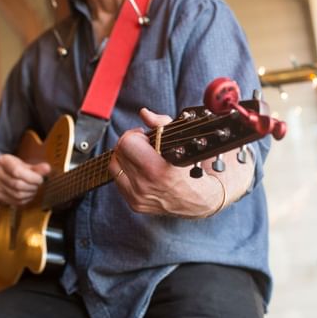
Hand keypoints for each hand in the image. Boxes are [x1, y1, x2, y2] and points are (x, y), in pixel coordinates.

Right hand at [0, 154, 50, 206]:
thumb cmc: (13, 167)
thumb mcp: (24, 164)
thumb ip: (36, 168)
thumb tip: (47, 169)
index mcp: (3, 161)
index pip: (17, 171)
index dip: (32, 177)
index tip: (40, 179)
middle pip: (17, 184)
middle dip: (32, 186)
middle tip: (38, 184)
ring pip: (17, 195)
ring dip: (30, 193)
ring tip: (34, 189)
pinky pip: (16, 201)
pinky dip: (26, 199)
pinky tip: (29, 194)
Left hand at [109, 108, 226, 217]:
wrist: (202, 199)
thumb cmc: (194, 168)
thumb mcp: (183, 141)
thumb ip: (162, 124)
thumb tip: (145, 114)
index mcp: (157, 170)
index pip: (127, 143)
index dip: (136, 135)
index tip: (146, 137)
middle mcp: (145, 186)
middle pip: (119, 152)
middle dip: (130, 144)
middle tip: (144, 145)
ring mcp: (138, 197)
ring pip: (114, 165)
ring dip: (125, 157)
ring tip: (141, 156)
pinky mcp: (134, 204)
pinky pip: (117, 180)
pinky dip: (125, 171)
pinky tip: (140, 169)